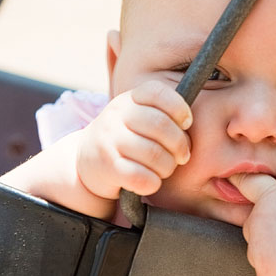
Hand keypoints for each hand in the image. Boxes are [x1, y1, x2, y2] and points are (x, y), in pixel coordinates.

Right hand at [77, 80, 191, 202]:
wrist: (85, 160)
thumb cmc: (127, 138)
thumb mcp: (139, 117)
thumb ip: (164, 116)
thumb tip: (190, 131)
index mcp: (129, 99)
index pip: (157, 92)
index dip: (179, 108)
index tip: (186, 124)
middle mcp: (116, 115)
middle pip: (161, 125)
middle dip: (179, 144)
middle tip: (182, 156)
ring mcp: (109, 141)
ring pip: (154, 154)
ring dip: (168, 167)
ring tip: (165, 169)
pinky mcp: (107, 167)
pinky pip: (141, 177)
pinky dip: (153, 182)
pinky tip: (151, 181)